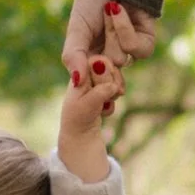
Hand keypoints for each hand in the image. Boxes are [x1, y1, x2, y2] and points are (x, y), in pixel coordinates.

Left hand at [57, 50, 122, 175]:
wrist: (80, 135)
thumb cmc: (79, 118)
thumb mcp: (88, 104)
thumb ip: (100, 91)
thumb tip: (113, 84)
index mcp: (79, 73)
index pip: (98, 60)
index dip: (107, 70)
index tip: (110, 84)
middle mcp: (86, 74)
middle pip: (109, 67)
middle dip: (113, 81)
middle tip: (110, 96)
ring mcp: (94, 83)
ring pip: (114, 77)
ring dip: (114, 91)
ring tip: (106, 104)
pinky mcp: (101, 91)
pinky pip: (115, 87)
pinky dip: (113, 98)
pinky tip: (105, 109)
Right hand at [64, 0, 156, 84]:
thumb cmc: (90, 4)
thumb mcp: (76, 30)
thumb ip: (73, 56)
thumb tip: (76, 83)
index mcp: (90, 62)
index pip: (91, 86)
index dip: (89, 83)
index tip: (83, 80)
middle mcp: (109, 61)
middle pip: (105, 78)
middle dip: (100, 57)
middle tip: (96, 41)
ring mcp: (128, 54)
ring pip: (119, 61)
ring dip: (111, 33)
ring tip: (107, 12)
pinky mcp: (145, 44)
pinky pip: (135, 48)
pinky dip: (124, 28)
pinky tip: (118, 10)